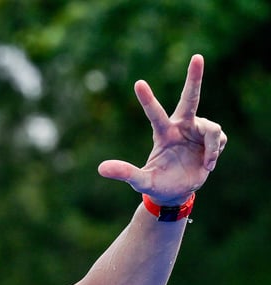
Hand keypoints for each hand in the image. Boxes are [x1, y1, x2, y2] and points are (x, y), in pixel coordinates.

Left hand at [98, 54, 226, 204]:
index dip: (147, 99)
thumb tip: (100, 169)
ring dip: (212, 147)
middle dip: (195, 78)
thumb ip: (125, 173)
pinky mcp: (213, 138)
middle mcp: (181, 127)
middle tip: (197, 57)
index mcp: (163, 133)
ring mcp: (198, 131)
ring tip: (207, 164)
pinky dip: (215, 154)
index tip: (138, 82)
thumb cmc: (156, 184)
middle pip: (190, 99)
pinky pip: (220, 139)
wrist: (176, 192)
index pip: (154, 114)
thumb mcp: (141, 181)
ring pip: (212, 128)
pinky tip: (207, 164)